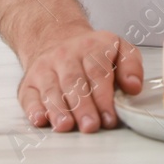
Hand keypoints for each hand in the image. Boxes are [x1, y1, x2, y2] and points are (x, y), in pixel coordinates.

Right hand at [17, 25, 142, 132]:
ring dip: (58, 109)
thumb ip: (131, 66)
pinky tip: (40, 119)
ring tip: (66, 125)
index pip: (98, 73)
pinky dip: (33, 108)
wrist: (55, 37)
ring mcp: (45, 68)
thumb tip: (134, 87)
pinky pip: (29, 95)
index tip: (109, 118)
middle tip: (91, 126)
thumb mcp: (118, 49)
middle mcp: (65, 56)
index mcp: (91, 48)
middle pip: (74, 82)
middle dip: (83, 107)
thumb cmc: (91, 52)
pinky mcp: (29, 82)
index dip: (104, 97)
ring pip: (51, 90)